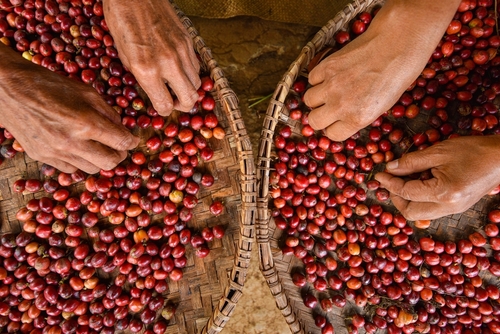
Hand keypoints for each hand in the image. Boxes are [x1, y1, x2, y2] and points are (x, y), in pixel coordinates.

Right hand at [0, 45, 138, 173]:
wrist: (9, 88)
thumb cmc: (50, 85)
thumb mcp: (86, 92)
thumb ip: (109, 113)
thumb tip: (124, 129)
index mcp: (86, 122)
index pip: (122, 142)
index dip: (132, 141)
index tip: (133, 139)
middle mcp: (72, 142)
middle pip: (110, 163)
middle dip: (119, 155)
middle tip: (118, 146)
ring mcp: (56, 152)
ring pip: (92, 169)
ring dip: (100, 160)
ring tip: (98, 146)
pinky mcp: (42, 157)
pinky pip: (71, 169)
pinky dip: (80, 161)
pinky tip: (78, 148)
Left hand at [103, 0, 200, 115]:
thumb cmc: (121, 21)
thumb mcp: (124, 55)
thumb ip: (142, 76)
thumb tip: (154, 91)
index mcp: (147, 70)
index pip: (165, 105)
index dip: (163, 110)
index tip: (160, 106)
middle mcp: (168, 63)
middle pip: (189, 99)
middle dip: (182, 105)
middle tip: (174, 102)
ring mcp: (182, 51)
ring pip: (197, 84)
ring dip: (188, 89)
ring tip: (177, 85)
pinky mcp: (189, 41)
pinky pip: (196, 66)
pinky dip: (190, 73)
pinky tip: (179, 69)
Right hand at [304, 0, 459, 140]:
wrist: (397, 44)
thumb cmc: (397, 75)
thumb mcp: (382, 106)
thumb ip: (359, 115)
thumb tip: (344, 118)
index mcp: (357, 119)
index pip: (332, 135)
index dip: (334, 128)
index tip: (336, 122)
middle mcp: (340, 105)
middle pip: (314, 121)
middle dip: (320, 117)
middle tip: (327, 109)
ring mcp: (331, 85)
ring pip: (308, 100)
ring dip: (316, 97)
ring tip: (328, 90)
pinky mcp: (326, 66)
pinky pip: (312, 78)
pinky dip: (318, 78)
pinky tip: (330, 75)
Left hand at [375, 136, 499, 219]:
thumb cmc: (474, 150)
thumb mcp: (439, 151)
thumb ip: (411, 162)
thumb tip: (390, 168)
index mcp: (443, 193)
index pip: (406, 192)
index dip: (389, 183)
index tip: (379, 175)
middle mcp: (448, 207)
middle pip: (410, 212)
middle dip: (396, 197)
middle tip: (390, 181)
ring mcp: (455, 210)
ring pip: (420, 214)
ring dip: (407, 200)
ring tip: (404, 180)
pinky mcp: (458, 208)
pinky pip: (431, 210)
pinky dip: (420, 200)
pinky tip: (419, 183)